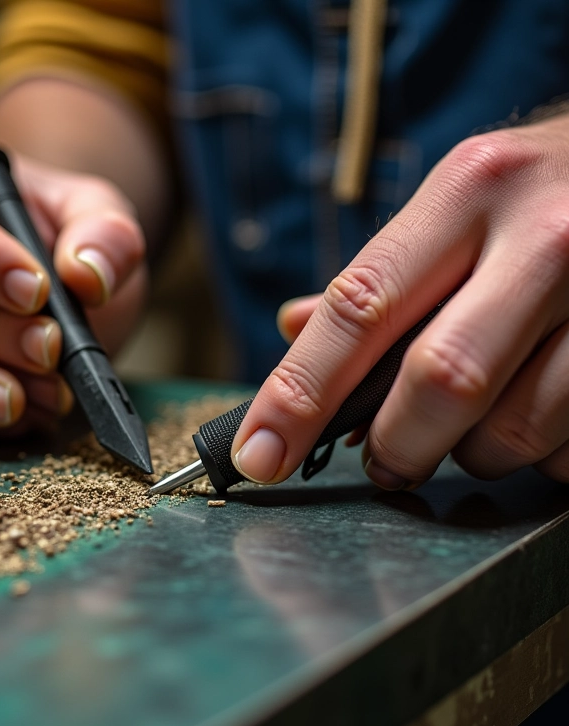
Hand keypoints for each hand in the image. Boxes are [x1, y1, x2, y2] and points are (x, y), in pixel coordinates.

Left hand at [231, 113, 568, 488]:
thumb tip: (292, 329)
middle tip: (383, 460)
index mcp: (467, 191)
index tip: (260, 454)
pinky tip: (538, 416)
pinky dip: (541, 455)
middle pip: (440, 379)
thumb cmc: (534, 197)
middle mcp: (543, 234)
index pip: (359, 307)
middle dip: (397, 444)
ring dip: (474, 453)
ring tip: (473, 426)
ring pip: (514, 428)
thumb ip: (379, 278)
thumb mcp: (455, 206)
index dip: (298, 393)